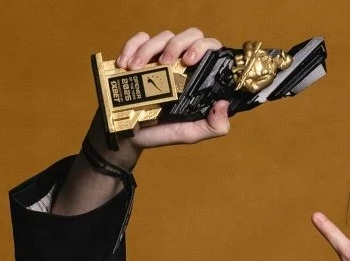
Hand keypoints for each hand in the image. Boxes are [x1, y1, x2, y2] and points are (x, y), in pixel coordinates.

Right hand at [90, 28, 231, 155]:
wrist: (128, 137)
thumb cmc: (161, 132)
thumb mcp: (189, 133)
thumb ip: (213, 126)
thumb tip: (225, 104)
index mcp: (197, 78)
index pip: (210, 49)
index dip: (202, 47)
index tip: (188, 60)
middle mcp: (182, 63)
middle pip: (189, 35)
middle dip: (176, 44)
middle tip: (164, 62)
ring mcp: (160, 57)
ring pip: (162, 36)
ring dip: (148, 49)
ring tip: (135, 69)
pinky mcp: (139, 55)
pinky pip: (138, 39)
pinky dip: (131, 47)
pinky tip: (124, 64)